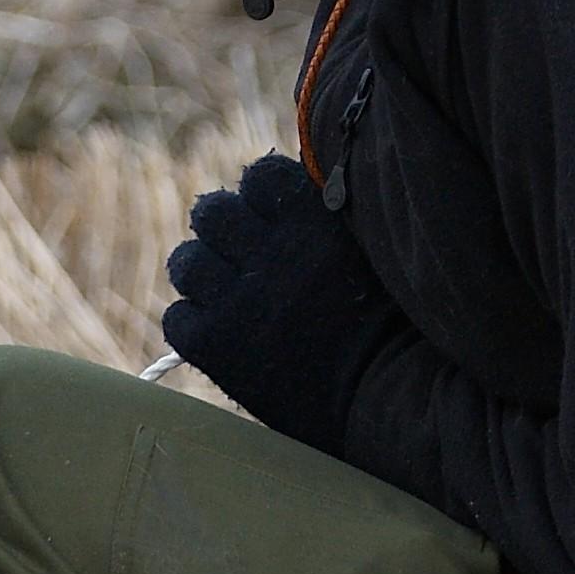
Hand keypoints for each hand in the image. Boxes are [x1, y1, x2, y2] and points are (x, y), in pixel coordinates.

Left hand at [162, 153, 414, 457]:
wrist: (386, 399)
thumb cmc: (396, 326)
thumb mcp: (375, 250)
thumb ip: (330, 215)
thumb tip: (296, 182)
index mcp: (313, 220)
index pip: (258, 175)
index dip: (261, 194)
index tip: (273, 217)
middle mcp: (269, 253)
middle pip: (211, 212)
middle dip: (225, 229)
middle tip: (245, 256)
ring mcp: (237, 300)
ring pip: (186, 262)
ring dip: (204, 274)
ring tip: (230, 295)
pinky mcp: (214, 346)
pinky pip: (177, 319)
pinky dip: (195, 324)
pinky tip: (223, 335)